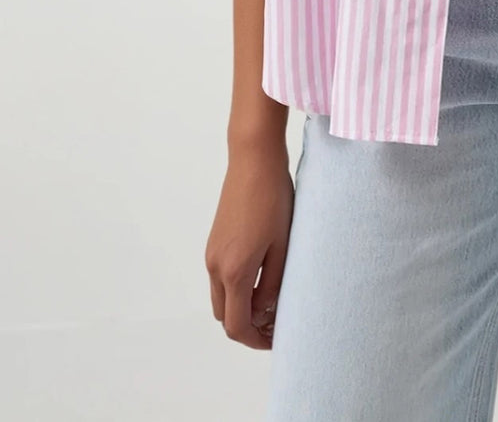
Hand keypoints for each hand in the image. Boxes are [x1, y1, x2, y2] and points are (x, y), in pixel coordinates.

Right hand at [205, 140, 293, 349]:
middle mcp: (215, 266)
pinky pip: (220, 278)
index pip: (237, 326)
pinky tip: (261, 279)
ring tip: (272, 301)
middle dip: (248, 327)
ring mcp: (211, 253)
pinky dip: (236, 289)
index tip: (276, 339)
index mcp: (234, 271)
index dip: (256, 340)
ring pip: (221, 298)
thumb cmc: (273, 199)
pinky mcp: (214, 242)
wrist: (254, 160)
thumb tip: (265, 311)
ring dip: (242, 307)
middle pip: (225, 316)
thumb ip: (273, 284)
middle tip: (276, 322)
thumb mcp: (282, 245)